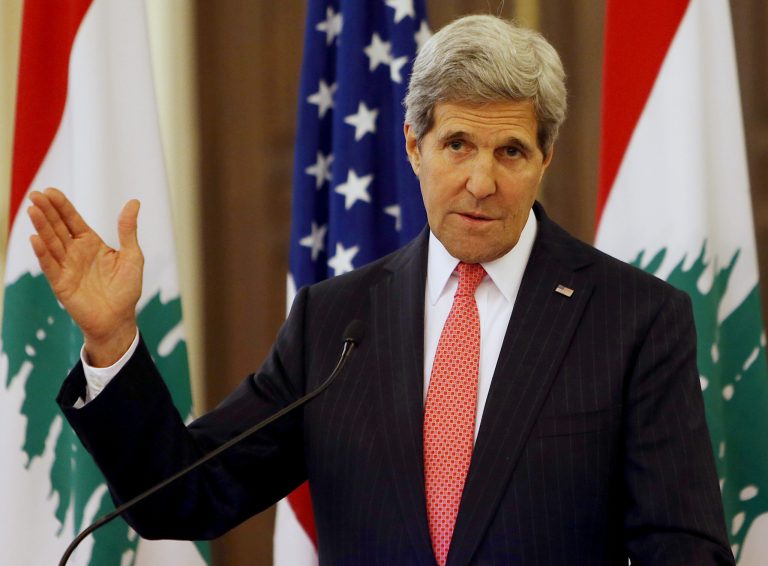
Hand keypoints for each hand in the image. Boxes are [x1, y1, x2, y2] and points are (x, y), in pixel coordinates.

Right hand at [27, 188, 142, 365]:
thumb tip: (134, 202)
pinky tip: (35, 238)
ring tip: (32, 210)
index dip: (62, 206)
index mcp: (91, 243)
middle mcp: (76, 252)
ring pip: (52, 243)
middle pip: (58, 227)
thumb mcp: (132, 256)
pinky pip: (50, 265)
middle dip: (47, 211)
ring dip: (42, 227)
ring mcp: (67, 267)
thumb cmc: (126, 289)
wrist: (119, 319)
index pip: (73, 220)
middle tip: (36, 195)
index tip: (51, 191)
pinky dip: (42, 252)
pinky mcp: (61, 283)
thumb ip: (128, 230)